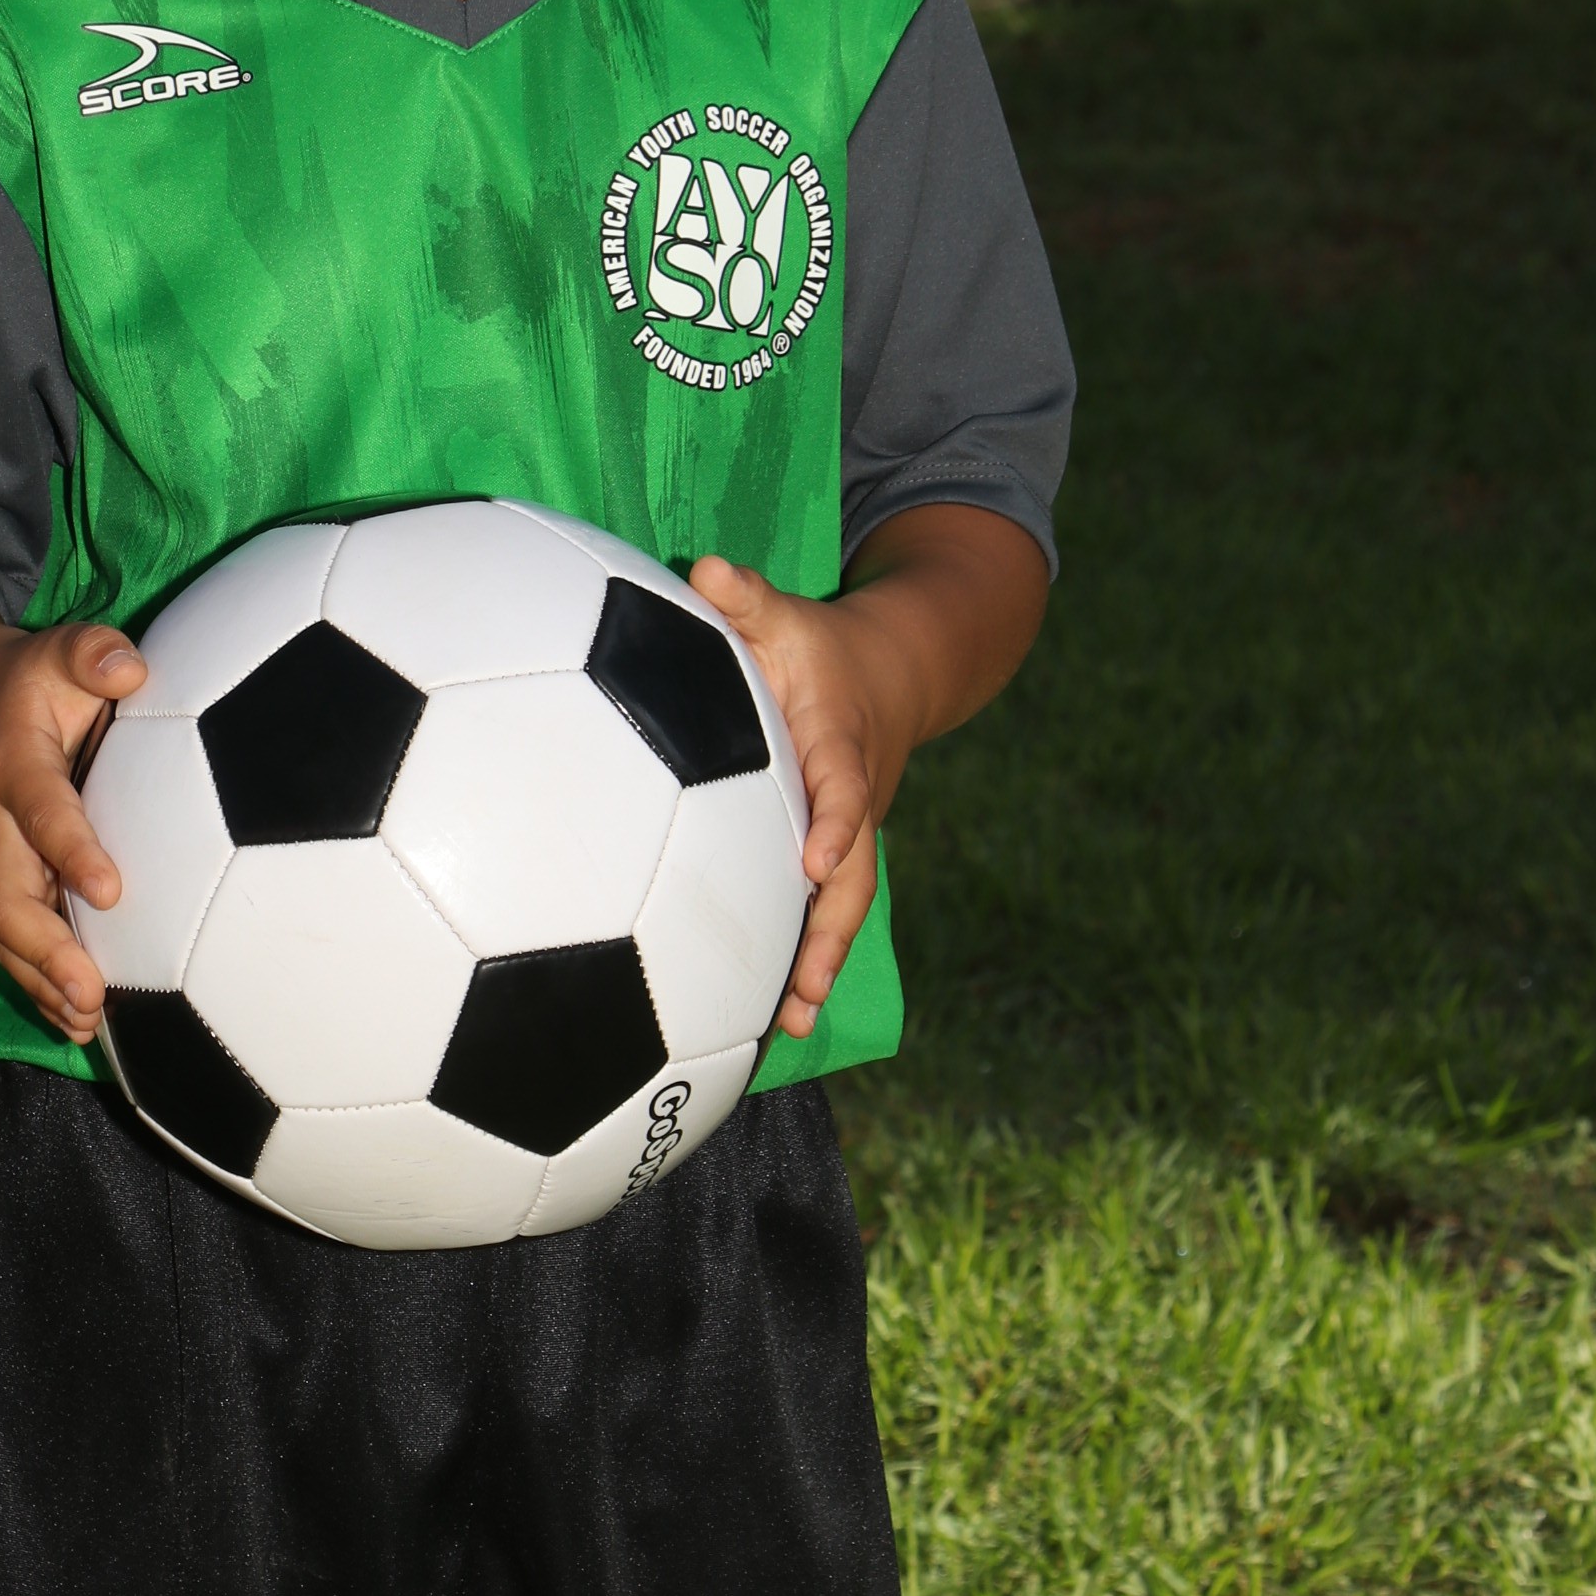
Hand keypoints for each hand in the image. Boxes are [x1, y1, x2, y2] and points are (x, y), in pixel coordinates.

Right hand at [0, 617, 147, 1043]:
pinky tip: (78, 1028)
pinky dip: (40, 989)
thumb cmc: (36, 680)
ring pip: (6, 935)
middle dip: (45, 951)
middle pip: (6, 899)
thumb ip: (93, 652)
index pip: (42, 811)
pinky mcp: (6, 886)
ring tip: (86, 1025)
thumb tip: (130, 665)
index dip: (71, 849)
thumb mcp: (60, 650)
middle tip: (90, 992)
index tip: (110, 890)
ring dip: (41, 984)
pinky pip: (14, 946)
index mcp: (14, 766)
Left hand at [687, 558, 899, 1038]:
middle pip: (853, 878)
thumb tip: (705, 568)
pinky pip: (821, 912)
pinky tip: (765, 1016)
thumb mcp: (786, 612)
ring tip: (790, 1027)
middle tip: (805, 990)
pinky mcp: (829, 856)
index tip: (815, 861)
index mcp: (837, 745)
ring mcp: (846, 836)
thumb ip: (745, 596)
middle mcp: (851, 802)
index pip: (843, 789)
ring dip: (818, 966)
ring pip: (840, 909)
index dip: (836, 824)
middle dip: (830, 934)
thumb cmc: (817, 646)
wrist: (889, 673)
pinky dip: (802, 960)